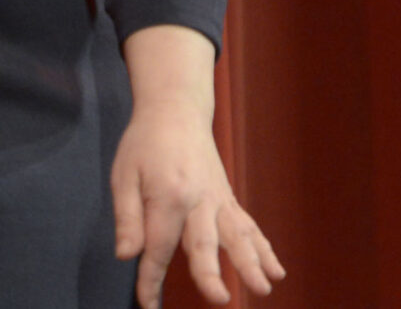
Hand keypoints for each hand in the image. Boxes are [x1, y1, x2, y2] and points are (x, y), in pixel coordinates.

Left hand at [111, 103, 284, 305]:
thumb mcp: (123, 175)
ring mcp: (218, 200)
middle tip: (221, 299)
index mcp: (167, 196)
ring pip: (237, 235)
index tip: (148, 305)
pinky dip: (264, 249)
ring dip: (251, 263)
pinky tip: (276, 271)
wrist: (175, 111)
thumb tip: (126, 255)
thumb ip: (127, 217)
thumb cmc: (143, 144)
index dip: (151, 278)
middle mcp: (197, 200)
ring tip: (263, 287)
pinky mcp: (228, 199)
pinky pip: (248, 226)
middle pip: (204, 243)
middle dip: (211, 273)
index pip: (158, 246)